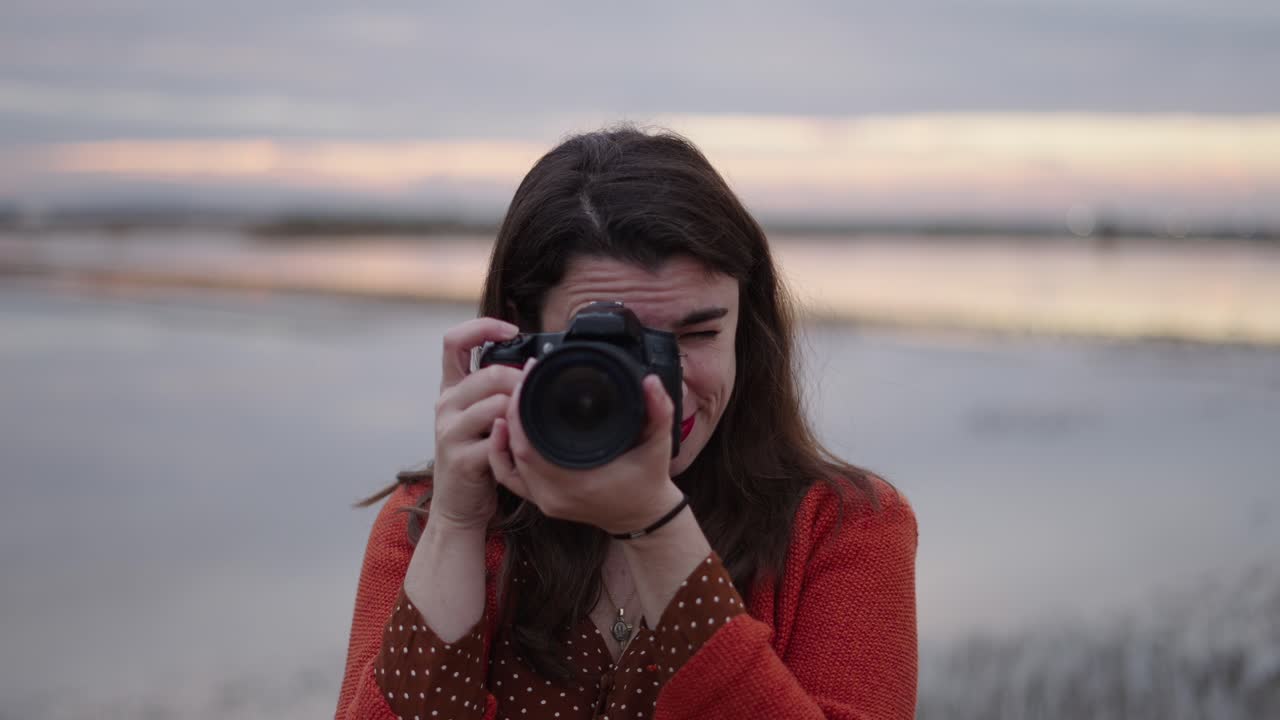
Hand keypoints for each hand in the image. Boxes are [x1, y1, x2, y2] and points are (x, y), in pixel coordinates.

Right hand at [429, 317, 523, 529]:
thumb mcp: (480, 417)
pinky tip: (521, 445)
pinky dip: (515, 439)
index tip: (511, 331)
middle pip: (489, 373)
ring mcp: (449, 431)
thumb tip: (532, 364)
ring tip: (532, 421)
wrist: (458, 506)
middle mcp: (445, 405)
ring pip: (496, 403)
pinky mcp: (461, 458)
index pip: (453, 341)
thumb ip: (495, 391)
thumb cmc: (478, 457)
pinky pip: (497, 439)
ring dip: (522, 410)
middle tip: (539, 392)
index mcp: (450, 390)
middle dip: (522, 380)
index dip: (483, 328)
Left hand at [488, 364, 683, 534]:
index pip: (529, 444)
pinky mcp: (544, 501)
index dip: (520, 410)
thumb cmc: (648, 480)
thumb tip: (651, 382)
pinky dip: (503, 455)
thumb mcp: (659, 444)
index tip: (528, 379)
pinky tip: (502, 431)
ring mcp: (546, 500)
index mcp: (579, 481)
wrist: (643, 514)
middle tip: (522, 379)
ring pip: (511, 461)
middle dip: (513, 411)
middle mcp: (556, 494)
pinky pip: (512, 478)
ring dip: (508, 429)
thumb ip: (659, 411)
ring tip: (515, 397)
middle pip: (516, 449)